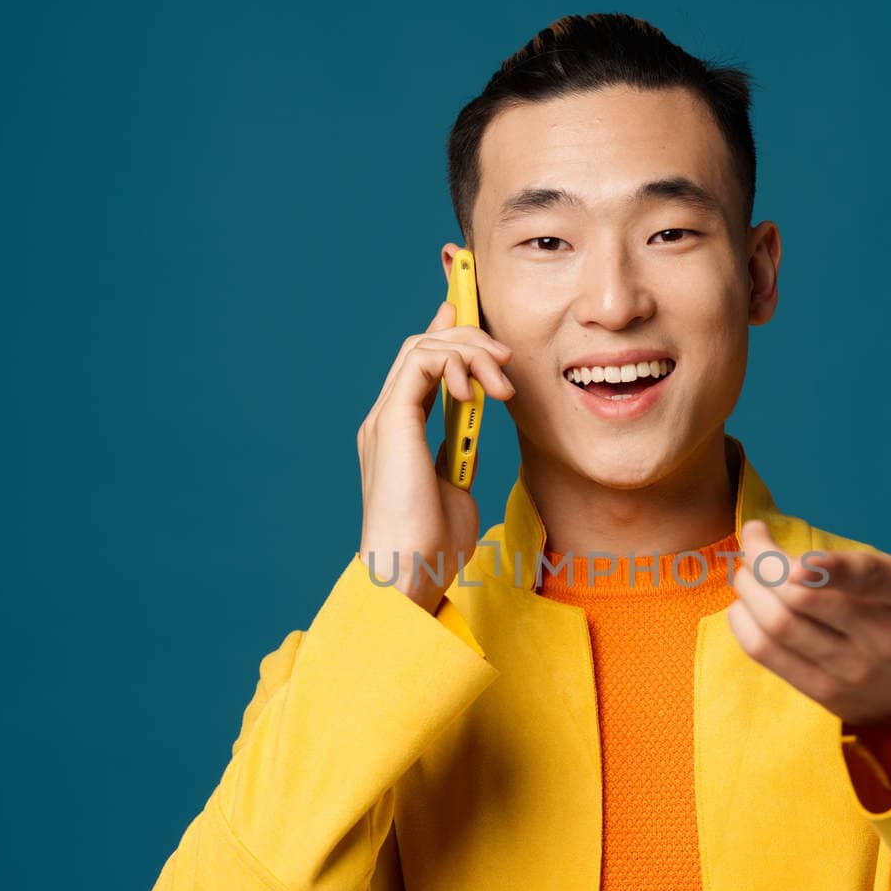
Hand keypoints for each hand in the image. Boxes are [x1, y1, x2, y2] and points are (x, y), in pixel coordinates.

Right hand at [357, 297, 515, 612]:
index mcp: (398, 434)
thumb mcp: (455, 491)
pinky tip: (480, 388)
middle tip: (506, 356)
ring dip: (470, 351)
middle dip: (466, 334)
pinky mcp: (392, 422)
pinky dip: (454, 363)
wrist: (409, 574)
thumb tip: (472, 434)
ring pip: (422, 348)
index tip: (473, 317)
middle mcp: (386, 419)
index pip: (420, 367)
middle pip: (421, 347)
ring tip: (503, 380)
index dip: (446, 335)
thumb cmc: (433, 547)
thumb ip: (458, 456)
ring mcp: (385, 419)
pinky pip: (421, 364)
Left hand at [726, 467, 890, 728]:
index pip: (868, 580)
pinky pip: (769, 657)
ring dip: (750, 590)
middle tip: (753, 537)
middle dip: (764, 562)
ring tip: (747, 568)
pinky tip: (745, 604)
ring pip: (780, 627)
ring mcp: (854, 669)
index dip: (830, 571)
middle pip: (805, 599)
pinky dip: (745, 625)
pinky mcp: (828, 692)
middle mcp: (886, 637)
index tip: (797, 560)